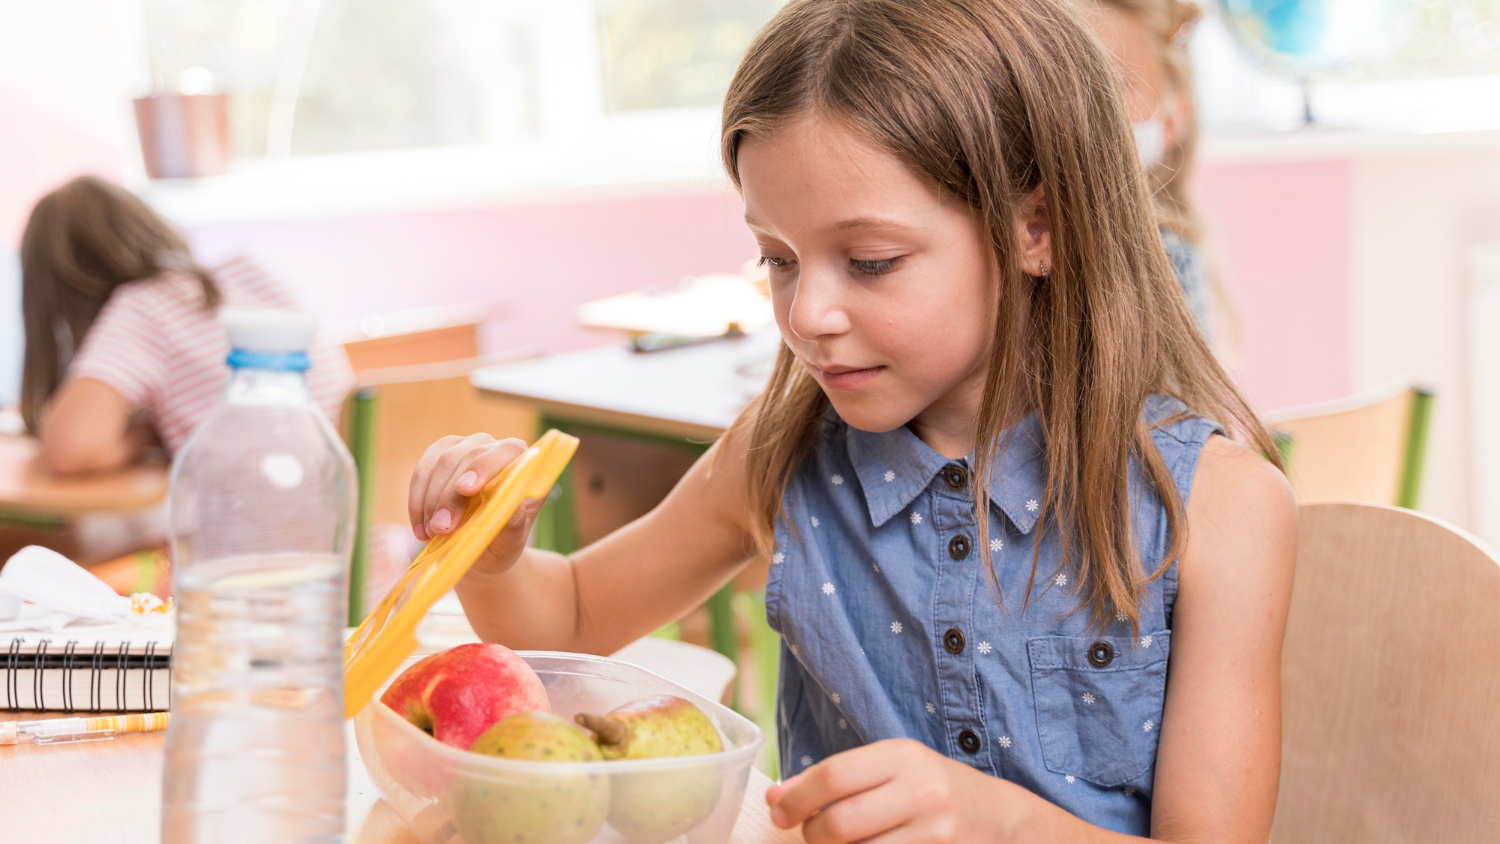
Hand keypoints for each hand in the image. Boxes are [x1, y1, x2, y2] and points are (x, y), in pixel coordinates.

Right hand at [407, 434, 542, 574]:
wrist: (484, 548)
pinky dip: (417, 501)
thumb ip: (514, 520)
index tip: (465, 490)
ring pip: (441, 463)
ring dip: (431, 501)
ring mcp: (464, 447)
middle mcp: (494, 446)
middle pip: (468, 458)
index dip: (484, 467)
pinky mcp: (438, 455)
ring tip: (431, 533)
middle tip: (442, 528)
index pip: (507, 451)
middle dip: (451, 496)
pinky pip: (422, 473)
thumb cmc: (503, 541)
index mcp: (521, 461)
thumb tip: (509, 504)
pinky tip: (420, 529)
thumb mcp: (512, 539)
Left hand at [766, 739, 1019, 842]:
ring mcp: (935, 836)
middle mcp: (923, 794)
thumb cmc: (932, 790)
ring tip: (842, 843)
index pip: (832, 777)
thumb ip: (834, 778)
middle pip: (838, 824)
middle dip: (811, 834)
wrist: (1002, 820)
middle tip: (811, 833)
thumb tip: (776, 798)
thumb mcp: (891, 768)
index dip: (795, 799)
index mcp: (904, 757)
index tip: (779, 811)